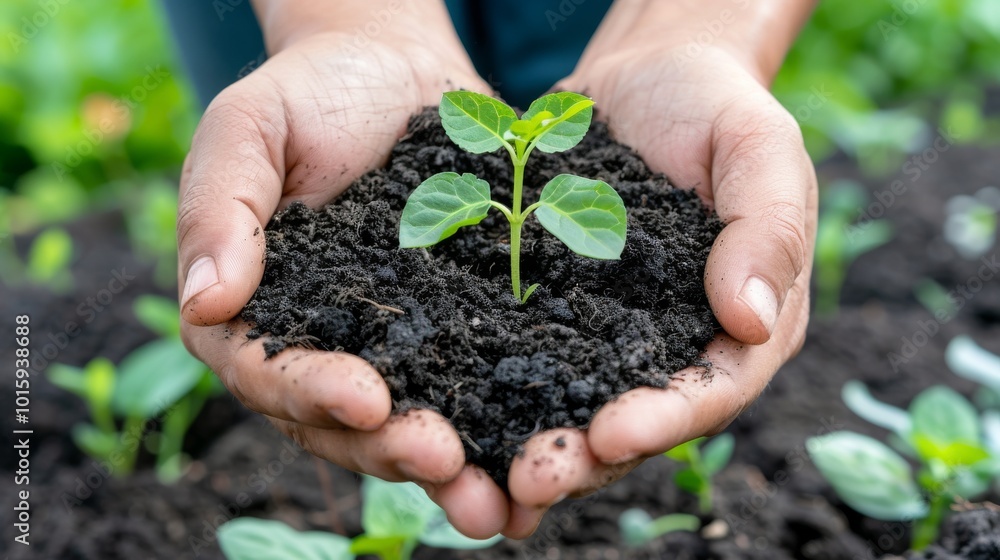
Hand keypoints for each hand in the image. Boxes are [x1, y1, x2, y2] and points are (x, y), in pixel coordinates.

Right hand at [177, 4, 535, 537]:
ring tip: (495, 498)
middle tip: (444, 462)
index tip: (365, 400)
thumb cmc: (307, 91)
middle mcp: (321, 346)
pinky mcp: (453, 331)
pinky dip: (500, 424)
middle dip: (392, 449)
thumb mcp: (250, 128)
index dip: (311, 393)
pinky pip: (473, 386)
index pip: (268, 371)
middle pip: (343, 424)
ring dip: (449, 466)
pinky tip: (538, 449)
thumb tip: (203, 301)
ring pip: (410, 424)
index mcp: (255, 312)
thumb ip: (221, 209)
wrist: (390, 70)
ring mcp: (390, 347)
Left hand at [504, 32, 816, 517]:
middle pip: (639, 421)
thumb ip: (767, 229)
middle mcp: (676, 346)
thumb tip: (752, 321)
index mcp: (744, 326)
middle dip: (586, 457)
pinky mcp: (557, 308)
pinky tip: (448, 410)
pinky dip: (491, 387)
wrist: (647, 73)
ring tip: (481, 474)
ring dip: (530, 442)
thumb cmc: (716, 106)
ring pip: (575, 405)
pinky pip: (525, 355)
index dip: (666, 419)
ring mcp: (612, 333)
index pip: (713, 389)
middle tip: (530, 481)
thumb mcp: (759, 148)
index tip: (613, 436)